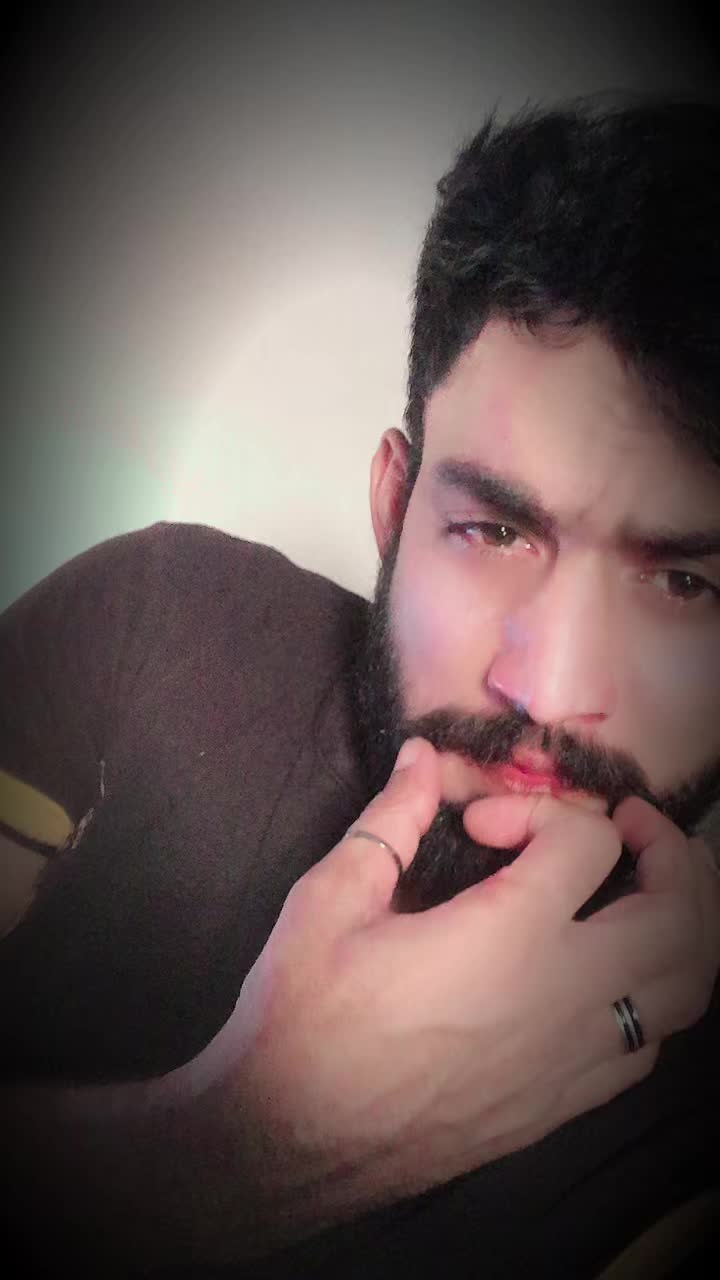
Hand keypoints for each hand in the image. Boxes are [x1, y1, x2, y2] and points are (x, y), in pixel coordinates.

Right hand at [187, 739, 719, 1255]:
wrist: (286, 1141)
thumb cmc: (303, 1016)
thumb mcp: (329, 900)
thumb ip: (390, 821)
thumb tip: (420, 758)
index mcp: (508, 936)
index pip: (587, 842)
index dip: (538, 810)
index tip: (479, 826)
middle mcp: (561, 996)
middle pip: (681, 913)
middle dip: (672, 852)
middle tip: (631, 829)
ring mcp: (570, 1060)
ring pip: (688, 989)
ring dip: (686, 925)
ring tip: (646, 894)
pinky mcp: (560, 1106)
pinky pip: (649, 1049)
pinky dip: (654, 997)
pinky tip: (609, 976)